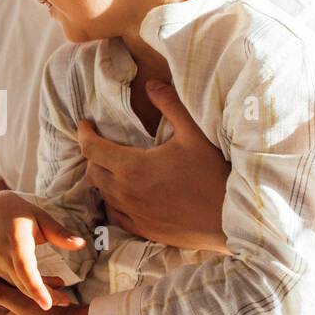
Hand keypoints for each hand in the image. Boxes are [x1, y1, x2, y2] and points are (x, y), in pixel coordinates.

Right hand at [0, 191, 85, 309]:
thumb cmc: (21, 213)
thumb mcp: (42, 217)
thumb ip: (60, 233)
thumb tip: (81, 244)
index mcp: (15, 239)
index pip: (25, 267)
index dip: (36, 287)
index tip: (47, 305)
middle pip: (22, 283)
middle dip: (44, 295)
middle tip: (66, 301)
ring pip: (14, 287)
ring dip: (35, 292)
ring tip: (58, 287)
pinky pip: (5, 284)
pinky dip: (21, 287)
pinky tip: (39, 286)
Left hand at [78, 79, 230, 253]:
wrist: (230, 218)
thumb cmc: (213, 174)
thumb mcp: (194, 133)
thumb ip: (170, 105)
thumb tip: (152, 84)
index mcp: (132, 167)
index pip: (91, 148)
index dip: (84, 133)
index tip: (85, 123)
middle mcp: (125, 192)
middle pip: (92, 171)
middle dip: (92, 155)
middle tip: (103, 143)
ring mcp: (132, 214)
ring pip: (101, 194)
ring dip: (102, 178)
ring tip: (113, 166)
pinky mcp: (142, 230)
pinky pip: (114, 215)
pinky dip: (112, 202)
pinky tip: (124, 195)